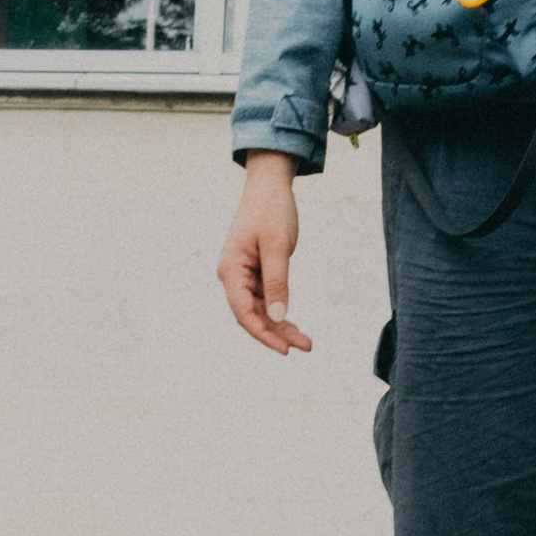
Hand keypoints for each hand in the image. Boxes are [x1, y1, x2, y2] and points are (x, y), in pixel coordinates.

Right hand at [218, 153, 311, 353]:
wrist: (269, 186)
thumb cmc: (271, 211)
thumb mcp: (277, 247)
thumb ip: (277, 283)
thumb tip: (279, 317)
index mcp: (231, 269)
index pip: (244, 312)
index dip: (264, 333)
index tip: (285, 349)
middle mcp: (233, 275)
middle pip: (252, 315)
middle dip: (277, 333)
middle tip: (304, 346)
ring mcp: (243, 274)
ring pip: (261, 309)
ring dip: (281, 325)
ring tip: (305, 341)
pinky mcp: (255, 272)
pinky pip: (266, 298)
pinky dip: (280, 311)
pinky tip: (293, 323)